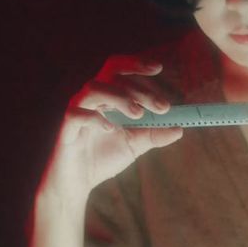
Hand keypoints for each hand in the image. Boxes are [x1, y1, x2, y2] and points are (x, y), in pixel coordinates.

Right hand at [40, 55, 184, 203]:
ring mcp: (77, 111)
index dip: (136, 63)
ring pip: (93, 88)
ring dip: (119, 97)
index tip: (158, 68)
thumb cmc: (103, 157)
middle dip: (140, 89)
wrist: (78, 183)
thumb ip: (154, 134)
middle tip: (162, 107)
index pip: (118, 69)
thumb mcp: (135, 144)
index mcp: (106, 97)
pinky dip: (95, 118)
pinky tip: (111, 129)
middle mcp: (91, 99)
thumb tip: (180, 128)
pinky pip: (76, 114)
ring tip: (138, 114)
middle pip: (111, 76)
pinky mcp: (67, 129)